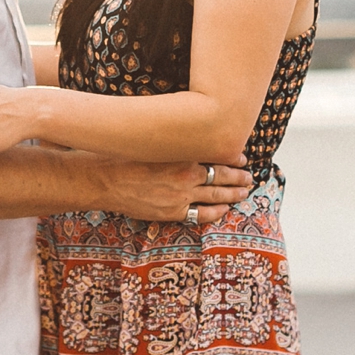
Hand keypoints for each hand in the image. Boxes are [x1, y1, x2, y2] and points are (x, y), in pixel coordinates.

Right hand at [100, 158, 254, 223]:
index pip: (217, 156)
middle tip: (249, 176)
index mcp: (183, 155)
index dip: (232, 158)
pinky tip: (224, 209)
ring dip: (233, 194)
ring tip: (244, 191)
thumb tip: (192, 140)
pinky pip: (201, 214)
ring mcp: (181, 196)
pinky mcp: (172, 212)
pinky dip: (216, 212)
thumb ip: (176, 145)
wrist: (105, 180)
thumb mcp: (156, 144)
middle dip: (238, 177)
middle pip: (222, 177)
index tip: (241, 158)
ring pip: (217, 196)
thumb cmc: (126, 157)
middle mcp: (186, 175)